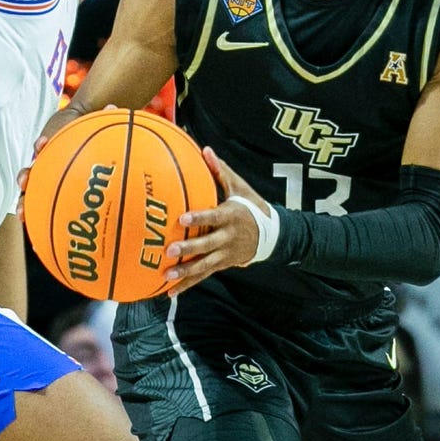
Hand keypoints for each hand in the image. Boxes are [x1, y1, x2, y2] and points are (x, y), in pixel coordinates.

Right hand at [20, 104, 117, 217]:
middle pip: (31, 173)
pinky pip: (45, 216)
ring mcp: (46, 184)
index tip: (42, 144)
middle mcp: (46, 167)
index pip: (44, 146)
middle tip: (24, 181)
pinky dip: (41, 227)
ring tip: (21, 215)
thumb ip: (103, 119)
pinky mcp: (49, 201)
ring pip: (31, 195)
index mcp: (54, 149)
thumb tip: (112, 108)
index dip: (42, 144)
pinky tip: (38, 243)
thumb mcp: (96, 129)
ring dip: (25, 204)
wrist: (86, 151)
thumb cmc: (91, 140)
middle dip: (25, 177)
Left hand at [162, 147, 271, 295]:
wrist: (272, 234)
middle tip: (169, 251)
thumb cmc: (250, 205)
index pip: (213, 217)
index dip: (199, 217)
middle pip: (207, 245)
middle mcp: (228, 237)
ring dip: (186, 272)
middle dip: (189, 249)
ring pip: (205, 265)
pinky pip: (204, 275)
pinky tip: (169, 291)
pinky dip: (187, 284)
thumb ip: (220, 170)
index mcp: (231, 216)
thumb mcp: (239, 187)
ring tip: (167, 276)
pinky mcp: (223, 265)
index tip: (182, 218)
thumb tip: (205, 149)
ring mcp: (226, 253)